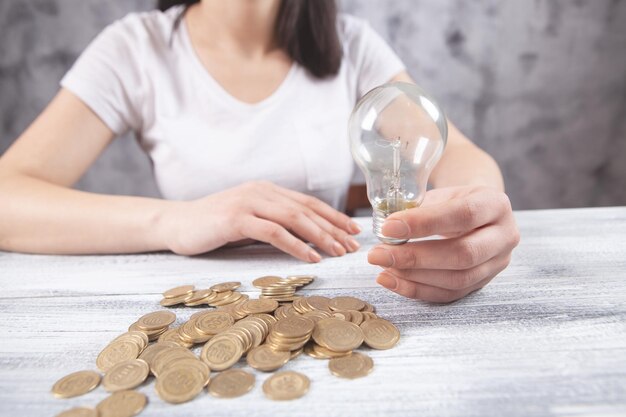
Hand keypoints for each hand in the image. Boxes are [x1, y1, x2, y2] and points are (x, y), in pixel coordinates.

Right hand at [159, 181, 360, 261]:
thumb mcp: (248, 220)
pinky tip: (311, 257)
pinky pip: (273, 231)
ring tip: (339, 252)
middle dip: (333, 228)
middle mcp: (260, 191)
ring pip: (294, 218)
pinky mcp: (236, 218)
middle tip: (352, 246)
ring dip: (320, 236)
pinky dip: (296, 244)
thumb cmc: (213, 226)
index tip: (352, 230)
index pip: (307, 202)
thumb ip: (273, 222)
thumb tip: (306, 237)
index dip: (333, 216)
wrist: (176, 224)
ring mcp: (248, 202)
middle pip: (306, 209)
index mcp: (266, 190)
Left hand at [368, 186, 519, 302]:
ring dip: (413, 276)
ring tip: (382, 267)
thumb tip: (387, 230)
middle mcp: (504, 236)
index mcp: (495, 205)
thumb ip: (419, 208)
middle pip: (462, 254)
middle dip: (415, 257)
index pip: (463, 215)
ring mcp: (497, 264)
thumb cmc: (454, 201)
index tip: (389, 227)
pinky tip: (392, 281)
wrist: (476, 213)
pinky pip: (449, 294)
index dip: (424, 223)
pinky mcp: (482, 284)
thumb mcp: (442, 194)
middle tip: (379, 254)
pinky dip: (417, 290)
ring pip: (456, 280)